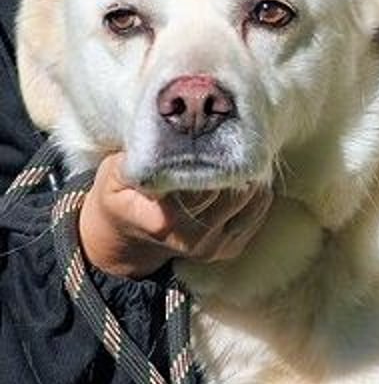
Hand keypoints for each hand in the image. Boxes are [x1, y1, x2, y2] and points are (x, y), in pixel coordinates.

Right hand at [78, 153, 272, 278]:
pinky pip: (258, 215)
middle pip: (232, 191)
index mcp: (163, 220)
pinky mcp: (228, 250)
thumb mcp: (116, 173)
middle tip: (233, 136)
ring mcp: (212, 248)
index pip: (202, 182)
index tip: (212, 133)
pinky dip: (257, 194)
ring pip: (251, 201)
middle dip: (234, 162)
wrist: (127, 237)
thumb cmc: (122, 196)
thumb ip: (140, 158)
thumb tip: (171, 134)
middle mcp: (192, 239)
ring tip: (239, 155)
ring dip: (250, 175)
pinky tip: (244, 178)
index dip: (211, 155)